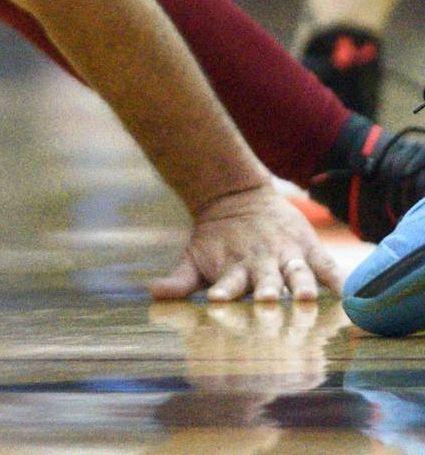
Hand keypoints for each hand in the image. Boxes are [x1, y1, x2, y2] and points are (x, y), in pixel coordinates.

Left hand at [148, 185, 342, 302]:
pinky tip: (348, 293)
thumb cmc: (214, 241)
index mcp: (233, 269)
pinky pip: (328, 266)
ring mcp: (287, 256)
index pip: (227, 284)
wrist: (238, 198)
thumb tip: (153, 294)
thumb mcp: (193, 258)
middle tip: (267, 303)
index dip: (223, 291)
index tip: (218, 300)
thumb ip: (179, 281)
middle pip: (266, 282)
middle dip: (267, 294)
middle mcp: (261, 263)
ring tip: (306, 298)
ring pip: (297, 274)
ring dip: (301, 286)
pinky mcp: (309, 249)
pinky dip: (338, 279)